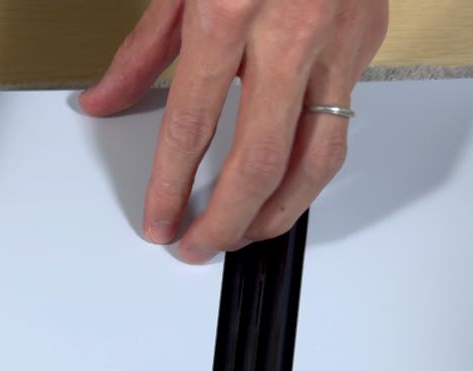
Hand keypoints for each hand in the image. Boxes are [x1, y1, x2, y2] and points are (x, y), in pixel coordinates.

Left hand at [80, 0, 387, 262]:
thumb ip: (142, 49)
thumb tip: (105, 100)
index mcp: (228, 10)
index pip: (192, 126)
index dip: (172, 186)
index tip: (159, 220)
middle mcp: (289, 31)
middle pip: (259, 160)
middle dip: (225, 219)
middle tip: (199, 245)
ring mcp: (338, 40)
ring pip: (317, 160)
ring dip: (278, 212)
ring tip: (245, 234)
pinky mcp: (367, 43)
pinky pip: (341, 126)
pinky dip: (311, 170)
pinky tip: (287, 187)